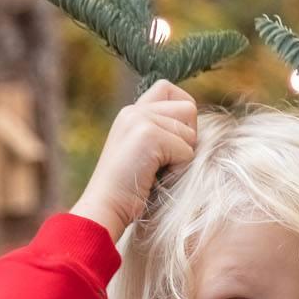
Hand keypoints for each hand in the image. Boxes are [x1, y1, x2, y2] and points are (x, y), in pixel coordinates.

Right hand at [69, 82, 197, 243]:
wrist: (104, 210)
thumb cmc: (127, 194)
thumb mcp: (143, 156)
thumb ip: (161, 135)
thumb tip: (194, 129)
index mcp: (131, 113)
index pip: (168, 89)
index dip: (181, 115)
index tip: (172, 144)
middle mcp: (134, 110)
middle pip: (188, 108)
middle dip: (187, 139)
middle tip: (166, 164)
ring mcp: (140, 120)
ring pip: (190, 132)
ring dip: (182, 159)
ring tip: (158, 174)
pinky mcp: (148, 135)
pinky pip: (186, 151)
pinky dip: (178, 172)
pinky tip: (156, 181)